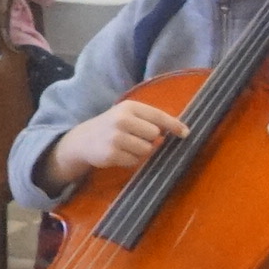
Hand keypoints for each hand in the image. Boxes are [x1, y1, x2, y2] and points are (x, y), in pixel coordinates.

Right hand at [43, 94, 179, 184]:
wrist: (83, 140)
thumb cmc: (112, 126)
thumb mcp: (127, 115)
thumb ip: (150, 119)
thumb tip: (180, 129)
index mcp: (129, 107)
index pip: (157, 116)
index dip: (174, 125)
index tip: (186, 133)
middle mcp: (122, 120)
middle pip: (154, 135)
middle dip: (150, 139)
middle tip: (136, 138)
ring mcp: (115, 137)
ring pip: (146, 149)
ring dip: (140, 151)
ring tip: (126, 146)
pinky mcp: (111, 154)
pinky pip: (134, 161)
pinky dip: (130, 160)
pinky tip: (119, 154)